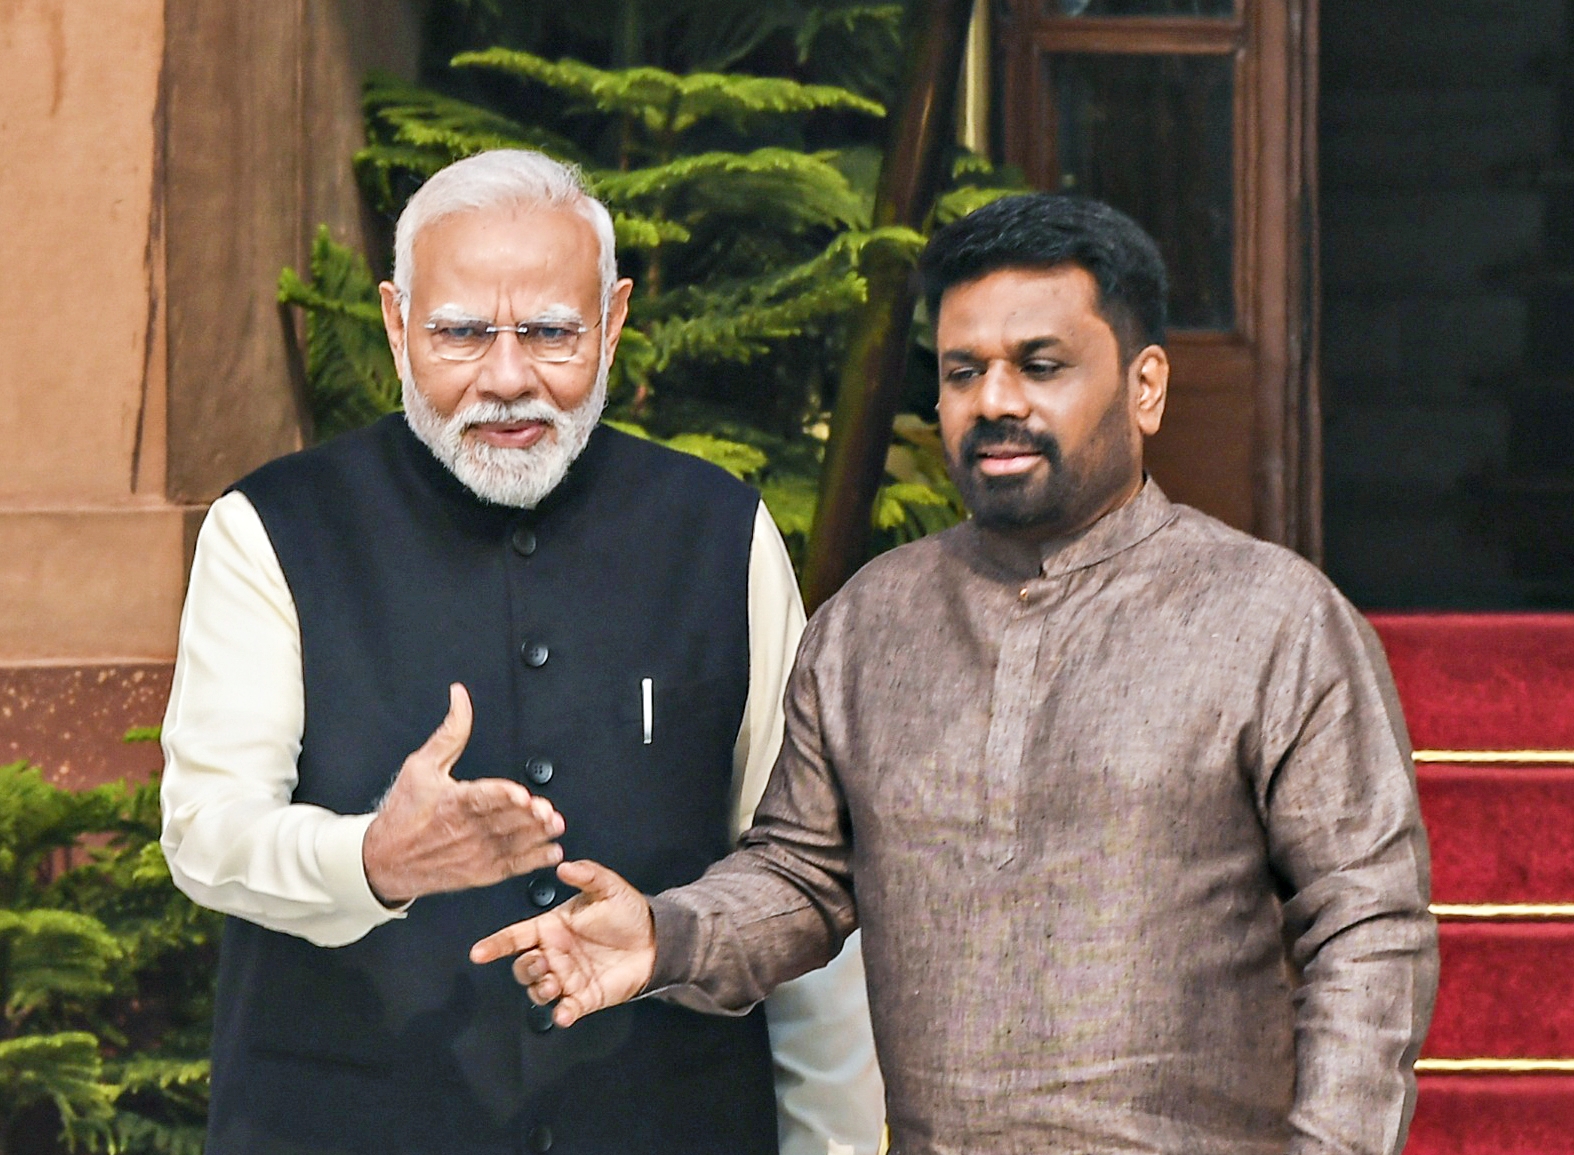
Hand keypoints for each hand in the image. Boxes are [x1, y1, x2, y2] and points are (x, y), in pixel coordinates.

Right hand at [361, 683, 564, 905]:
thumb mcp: (421, 766)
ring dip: (536, 836)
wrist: (383, 861)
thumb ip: (451, 732)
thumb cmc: (403, 812)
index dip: (503, 796)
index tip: (521, 795)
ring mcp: (474, 853)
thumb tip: (461, 696)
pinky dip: (534, 861)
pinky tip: (551, 852)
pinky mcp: (481, 873)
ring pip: (512, 843)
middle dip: (528, 816)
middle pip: (503, 820)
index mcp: (452, 802)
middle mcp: (465, 830)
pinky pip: (513, 867)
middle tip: (546, 811)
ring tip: (554, 826)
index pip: (481, 797)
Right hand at [470, 859, 655, 1026]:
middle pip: (523, 967)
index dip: (496, 944)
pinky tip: (565, 1012)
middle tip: (544, 962)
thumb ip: (587, 875)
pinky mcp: (584, 998)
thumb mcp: (608, 887)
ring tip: (555, 983)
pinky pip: (566, 1011)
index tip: (477, 953)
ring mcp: (568, 978)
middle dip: (525, 968)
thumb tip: (563, 866)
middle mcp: (554, 955)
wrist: (655, 939)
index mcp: (552, 928)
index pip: (516, 936)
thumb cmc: (626, 912)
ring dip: (539, 990)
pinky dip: (562, 1015)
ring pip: (538, 991)